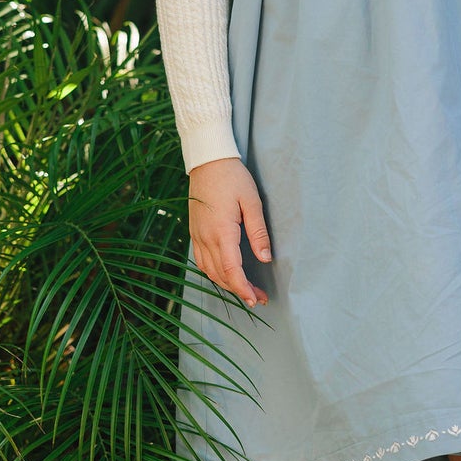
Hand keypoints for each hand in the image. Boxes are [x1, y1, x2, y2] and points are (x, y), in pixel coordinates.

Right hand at [188, 156, 271, 306]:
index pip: (231, 269)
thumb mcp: (252, 202)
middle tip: (260, 298)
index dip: (243, 288)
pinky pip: (201, 260)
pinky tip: (226, 274)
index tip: (256, 299)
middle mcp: (205, 237)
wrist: (208, 161)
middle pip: (220, 274)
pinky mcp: (194, 231)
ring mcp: (197, 235)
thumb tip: (265, 258)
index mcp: (221, 231)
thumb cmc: (233, 178)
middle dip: (239, 290)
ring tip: (246, 289)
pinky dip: (214, 272)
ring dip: (226, 283)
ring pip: (209, 270)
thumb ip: (258, 232)